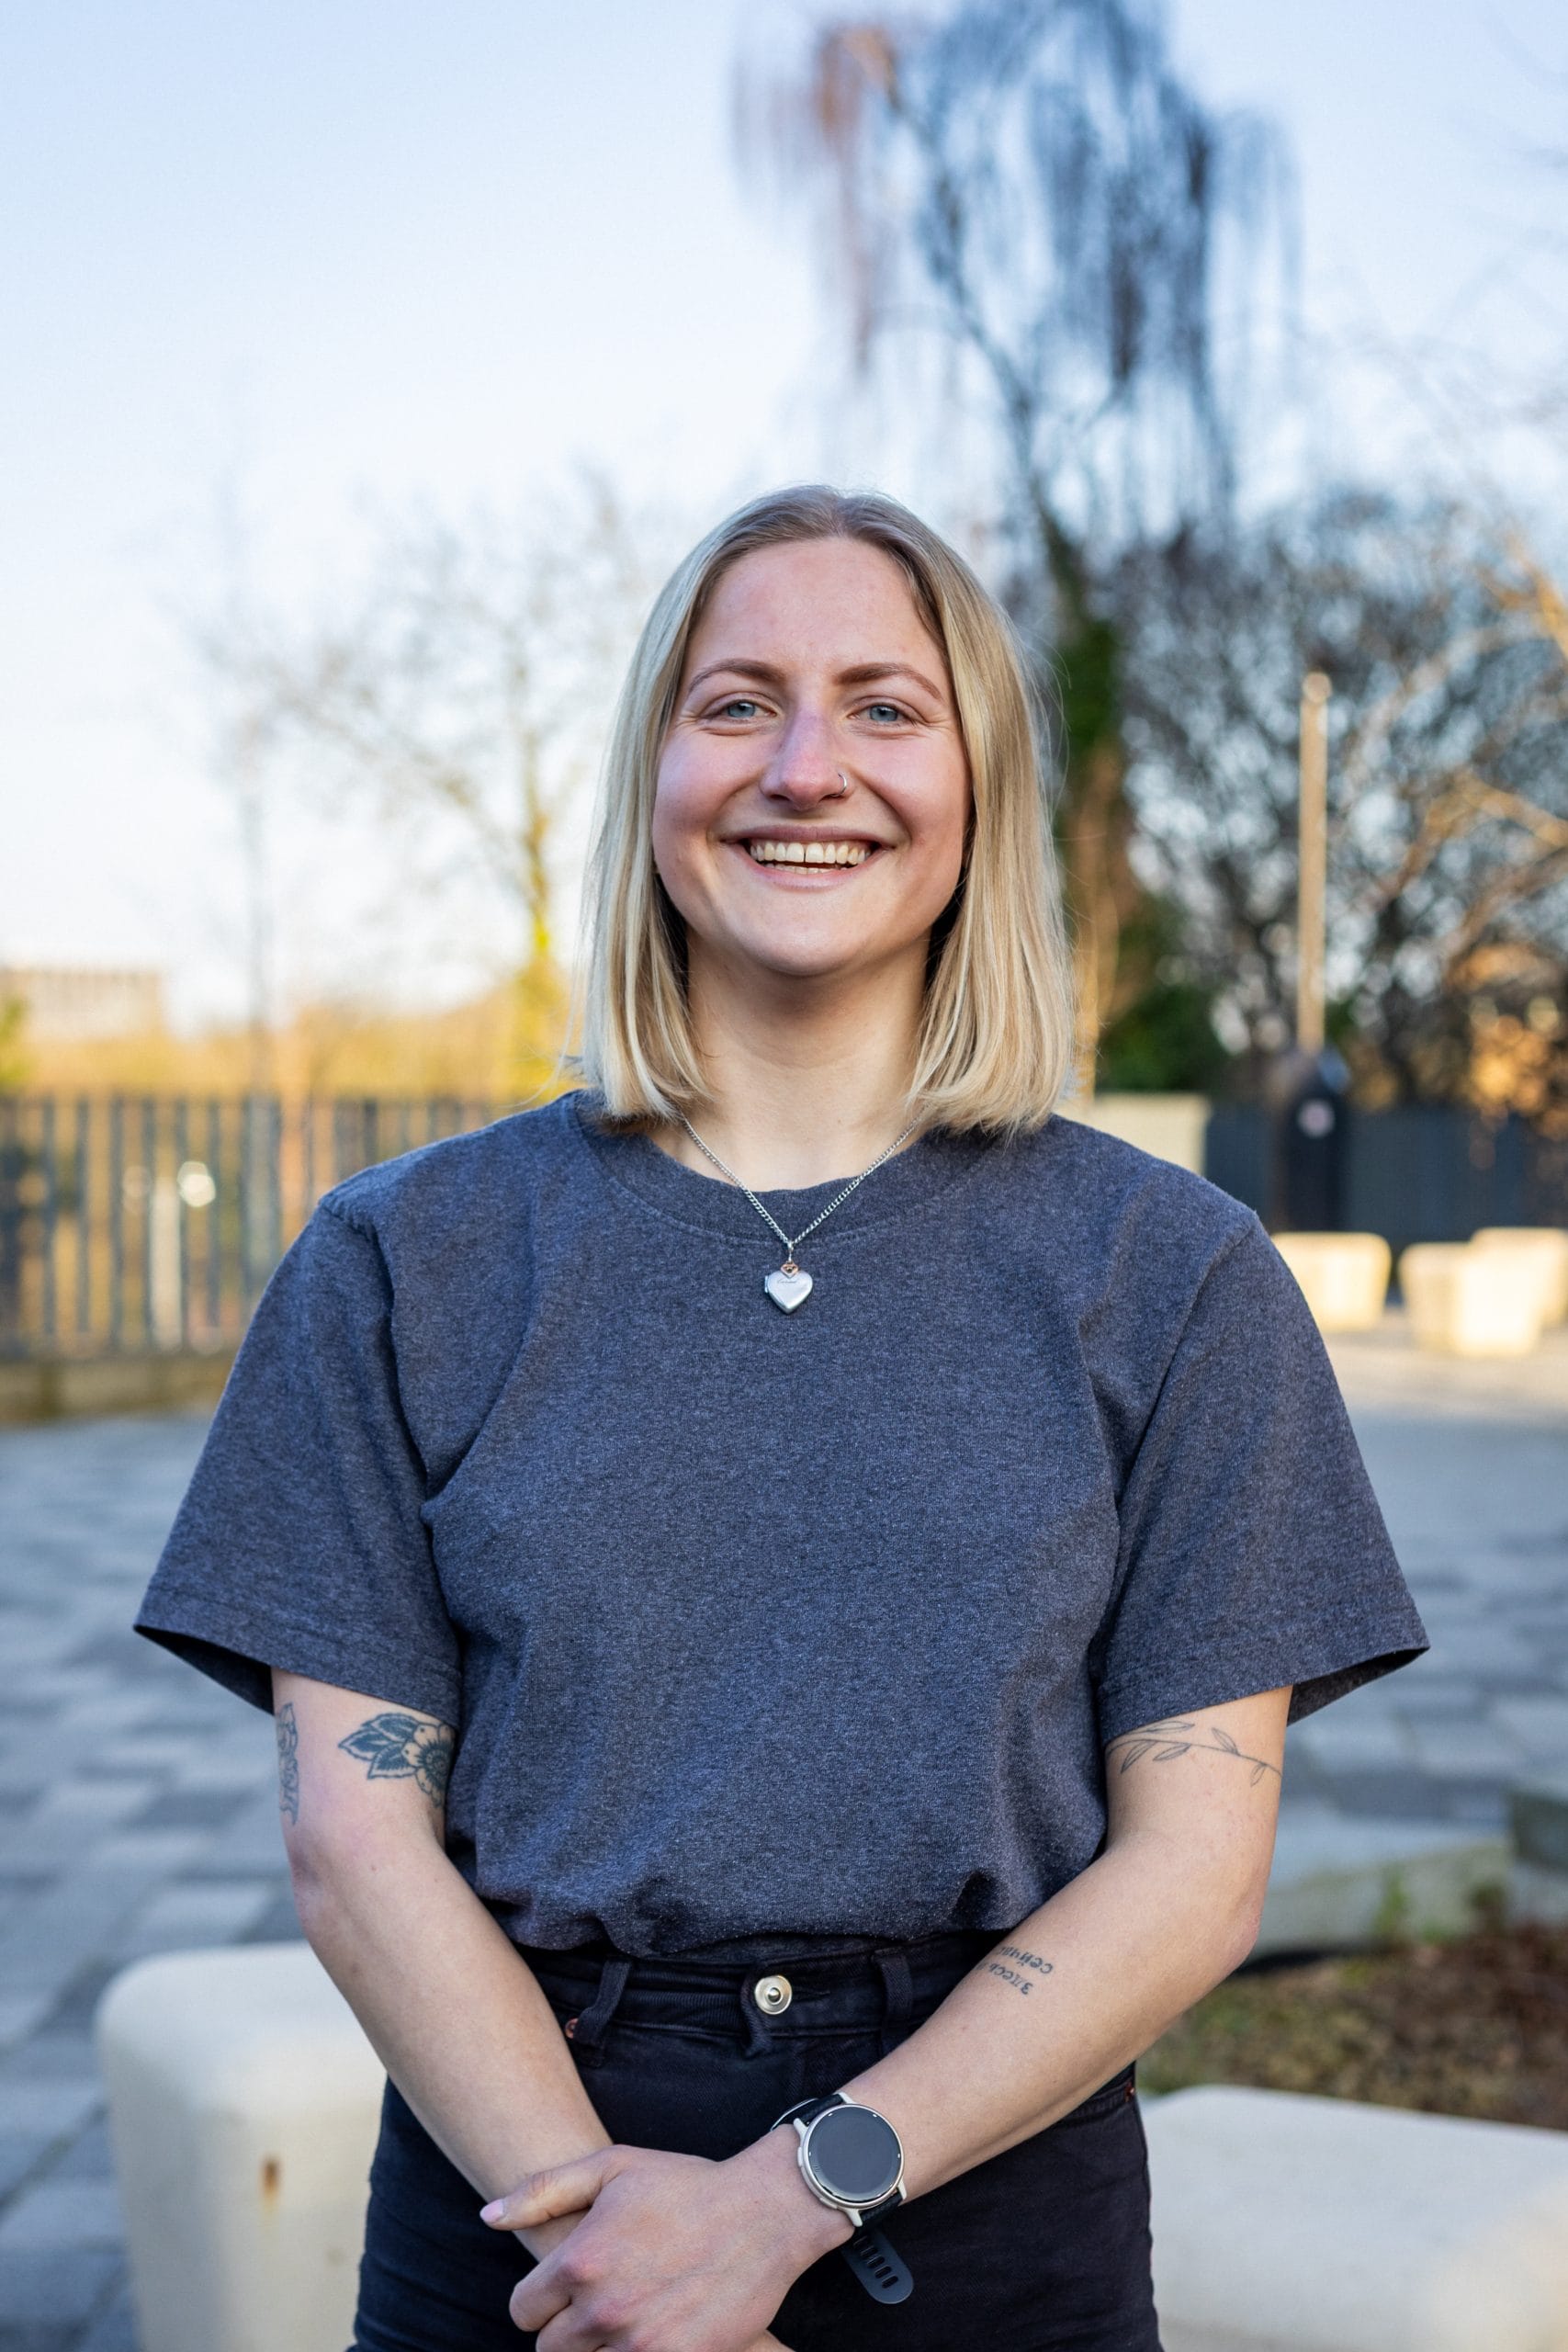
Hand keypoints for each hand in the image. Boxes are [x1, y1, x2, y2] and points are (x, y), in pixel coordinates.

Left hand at [481, 2129, 846, 2350]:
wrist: (765, 2212)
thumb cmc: (686, 2184)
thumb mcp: (613, 2167)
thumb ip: (543, 2191)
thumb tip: (487, 2217)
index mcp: (580, 2260)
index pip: (522, 2311)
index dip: (540, 2298)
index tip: (565, 2286)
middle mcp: (603, 2309)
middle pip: (549, 2351)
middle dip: (566, 2328)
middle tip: (600, 2302)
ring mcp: (640, 2344)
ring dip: (600, 2348)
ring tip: (628, 2316)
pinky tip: (653, 2331)